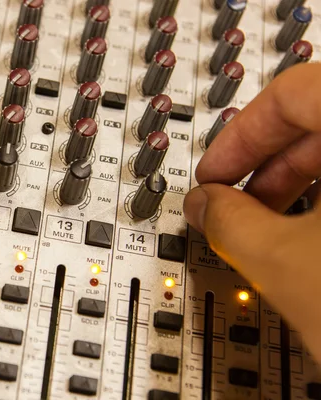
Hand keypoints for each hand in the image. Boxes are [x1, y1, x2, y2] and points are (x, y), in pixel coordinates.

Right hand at [184, 64, 320, 360]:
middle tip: (235, 204)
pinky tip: (318, 242)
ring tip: (273, 229)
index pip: (293, 93)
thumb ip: (228, 221)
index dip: (239, 136)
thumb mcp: (289, 265)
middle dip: (267, 166)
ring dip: (301, 187)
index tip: (215, 173)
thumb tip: (203, 204)